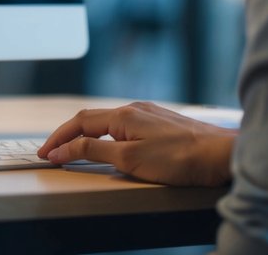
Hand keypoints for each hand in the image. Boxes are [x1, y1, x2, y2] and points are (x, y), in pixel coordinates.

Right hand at [37, 101, 235, 185]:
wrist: (222, 155)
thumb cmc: (181, 158)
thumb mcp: (129, 159)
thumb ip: (92, 151)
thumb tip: (63, 148)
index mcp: (123, 115)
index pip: (79, 123)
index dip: (58, 138)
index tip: (45, 153)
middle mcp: (134, 109)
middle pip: (90, 118)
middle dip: (67, 134)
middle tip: (52, 151)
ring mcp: (149, 114)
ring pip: (108, 121)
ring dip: (86, 133)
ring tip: (74, 148)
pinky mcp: (161, 123)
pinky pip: (124, 125)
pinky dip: (106, 134)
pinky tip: (109, 144)